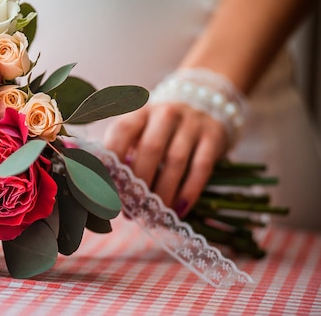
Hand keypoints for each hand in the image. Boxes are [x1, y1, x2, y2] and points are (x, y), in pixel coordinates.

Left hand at [104, 102, 228, 216]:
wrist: (204, 104)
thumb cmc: (160, 129)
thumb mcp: (140, 132)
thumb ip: (124, 153)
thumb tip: (107, 190)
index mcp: (140, 112)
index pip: (122, 131)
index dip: (113, 158)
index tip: (108, 185)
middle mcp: (166, 113)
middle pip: (150, 149)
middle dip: (139, 183)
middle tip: (131, 209)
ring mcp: (192, 123)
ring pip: (175, 161)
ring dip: (162, 193)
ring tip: (152, 215)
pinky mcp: (213, 137)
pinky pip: (200, 168)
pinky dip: (188, 192)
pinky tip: (178, 210)